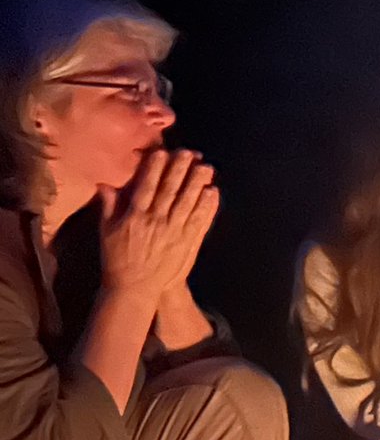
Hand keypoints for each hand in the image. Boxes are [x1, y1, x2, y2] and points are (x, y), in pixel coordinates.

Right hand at [98, 148, 218, 300]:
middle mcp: (155, 221)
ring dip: (198, 183)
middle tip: (189, 152)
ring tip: (206, 166)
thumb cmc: (117, 258)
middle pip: (170, 191)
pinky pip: (199, 221)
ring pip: (188, 203)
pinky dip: (207, 206)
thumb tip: (104, 184)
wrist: (135, 287)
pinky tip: (213, 192)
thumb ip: (109, 206)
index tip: (161, 152)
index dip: (154, 168)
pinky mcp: (187, 242)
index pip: (146, 187)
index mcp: (134, 216)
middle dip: (180, 170)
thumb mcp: (107, 231)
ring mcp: (173, 232)